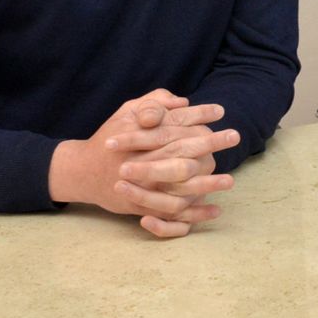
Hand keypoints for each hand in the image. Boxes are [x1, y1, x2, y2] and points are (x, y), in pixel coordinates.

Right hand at [48, 90, 240, 237]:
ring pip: (178, 187)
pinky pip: (170, 213)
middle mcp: (143, 159)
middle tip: (234, 136)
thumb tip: (182, 102)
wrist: (82, 170)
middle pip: (181, 151)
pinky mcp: (141, 206)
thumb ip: (153, 103)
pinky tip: (214, 210)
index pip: (175, 123)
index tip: (221, 110)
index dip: (199, 115)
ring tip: (230, 181)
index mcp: (141, 135)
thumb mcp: (126, 112)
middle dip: (210, 143)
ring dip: (207, 184)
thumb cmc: (111, 137)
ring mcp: (142, 185)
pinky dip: (193, 215)